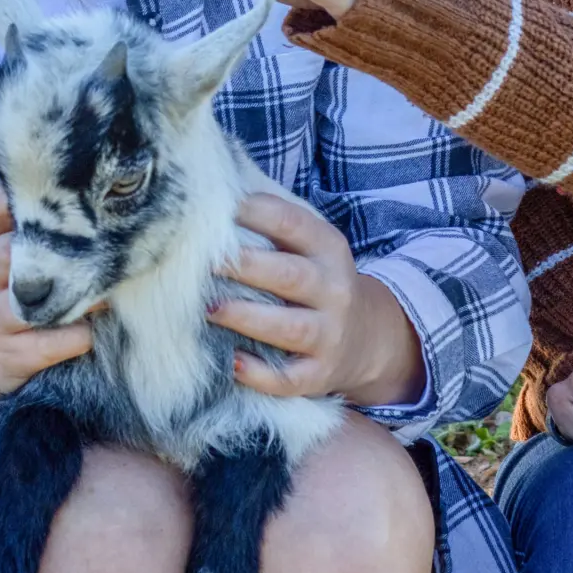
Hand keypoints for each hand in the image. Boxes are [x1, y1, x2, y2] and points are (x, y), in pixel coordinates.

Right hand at [0, 187, 92, 407]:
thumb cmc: (8, 289)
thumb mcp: (8, 251)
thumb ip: (38, 220)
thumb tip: (90, 183)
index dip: (15, 194)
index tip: (59, 186)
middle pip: (5, 253)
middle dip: (47, 248)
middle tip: (92, 242)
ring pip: (32, 302)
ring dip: (76, 294)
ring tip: (104, 290)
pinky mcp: (18, 354)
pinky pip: (56, 342)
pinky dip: (82, 333)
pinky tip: (98, 326)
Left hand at [208, 189, 424, 406]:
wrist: (367, 340)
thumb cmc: (318, 283)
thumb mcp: (313, 249)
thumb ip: (277, 227)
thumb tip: (215, 194)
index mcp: (329, 250)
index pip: (293, 224)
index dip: (256, 213)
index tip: (218, 209)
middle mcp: (334, 291)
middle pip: (290, 276)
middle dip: (246, 267)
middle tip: (205, 263)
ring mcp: (329, 335)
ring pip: (289, 328)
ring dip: (247, 317)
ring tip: (209, 309)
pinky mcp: (319, 374)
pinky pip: (289, 378)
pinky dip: (260, 374)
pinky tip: (232, 362)